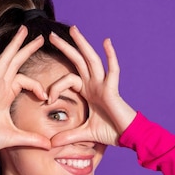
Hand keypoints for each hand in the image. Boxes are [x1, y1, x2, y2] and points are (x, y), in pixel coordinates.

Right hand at [0, 26, 49, 153]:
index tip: (46, 97)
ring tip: (23, 30)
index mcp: (5, 94)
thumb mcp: (17, 137)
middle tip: (40, 37)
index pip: (25, 80)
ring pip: (4, 59)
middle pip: (15, 62)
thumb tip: (49, 145)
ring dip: (14, 45)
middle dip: (27, 49)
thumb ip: (33, 139)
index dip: (37, 86)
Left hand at [48, 26, 136, 146]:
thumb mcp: (84, 133)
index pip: (68, 80)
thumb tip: (51, 144)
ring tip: (73, 30)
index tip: (46, 99)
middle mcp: (95, 84)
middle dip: (65, 48)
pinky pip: (113, 70)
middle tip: (51, 36)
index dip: (55, 87)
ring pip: (91, 60)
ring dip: (82, 44)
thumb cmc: (111, 132)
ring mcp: (104, 84)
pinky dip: (111, 56)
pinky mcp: (113, 89)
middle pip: (78, 61)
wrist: (128, 136)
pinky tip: (106, 41)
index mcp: (88, 91)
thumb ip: (68, 136)